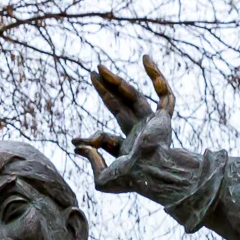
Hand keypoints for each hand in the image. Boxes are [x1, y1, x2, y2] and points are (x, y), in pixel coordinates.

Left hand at [74, 57, 180, 195]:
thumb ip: (90, 160)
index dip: (90, 139)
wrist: (151, 174)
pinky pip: (165, 95)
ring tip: (99, 67)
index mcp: (128, 151)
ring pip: (135, 96)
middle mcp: (142, 135)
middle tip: (92, 74)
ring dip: (117, 82)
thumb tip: (77, 146)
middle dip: (105, 91)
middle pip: (120, 107)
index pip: (106, 138)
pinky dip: (157, 77)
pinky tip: (146, 60)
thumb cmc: (129, 180)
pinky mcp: (164, 117)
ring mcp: (154, 125)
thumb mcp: (102, 178)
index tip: (74, 142)